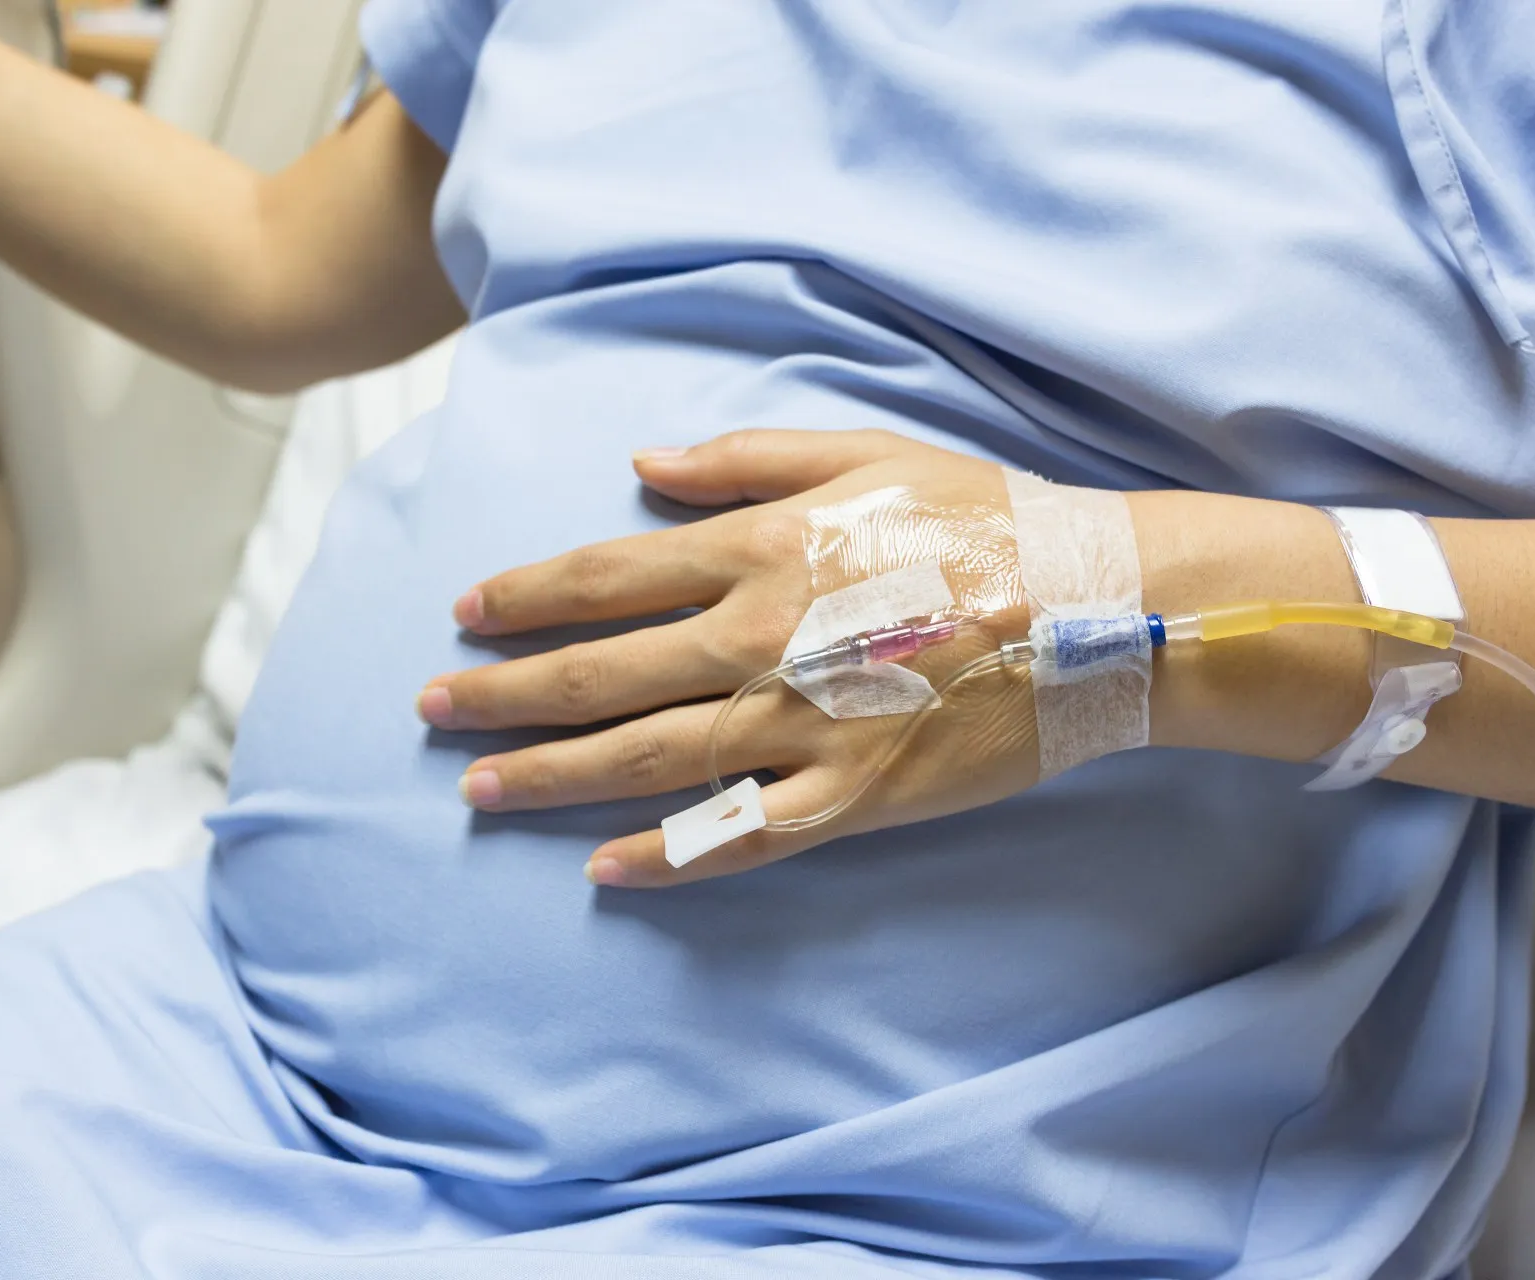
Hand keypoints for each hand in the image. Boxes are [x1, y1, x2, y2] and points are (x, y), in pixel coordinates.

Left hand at [418, 429, 1041, 887]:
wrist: (1102, 608)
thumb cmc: (985, 518)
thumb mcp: (866, 452)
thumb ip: (745, 458)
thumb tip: (640, 464)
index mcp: (760, 549)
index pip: (606, 575)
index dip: (524, 595)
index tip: (463, 611)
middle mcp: (760, 638)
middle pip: (599, 674)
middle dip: (503, 692)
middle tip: (432, 707)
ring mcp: (803, 723)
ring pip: (646, 757)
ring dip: (550, 775)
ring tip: (477, 787)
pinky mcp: (852, 795)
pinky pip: (741, 834)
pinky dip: (668, 853)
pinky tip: (601, 867)